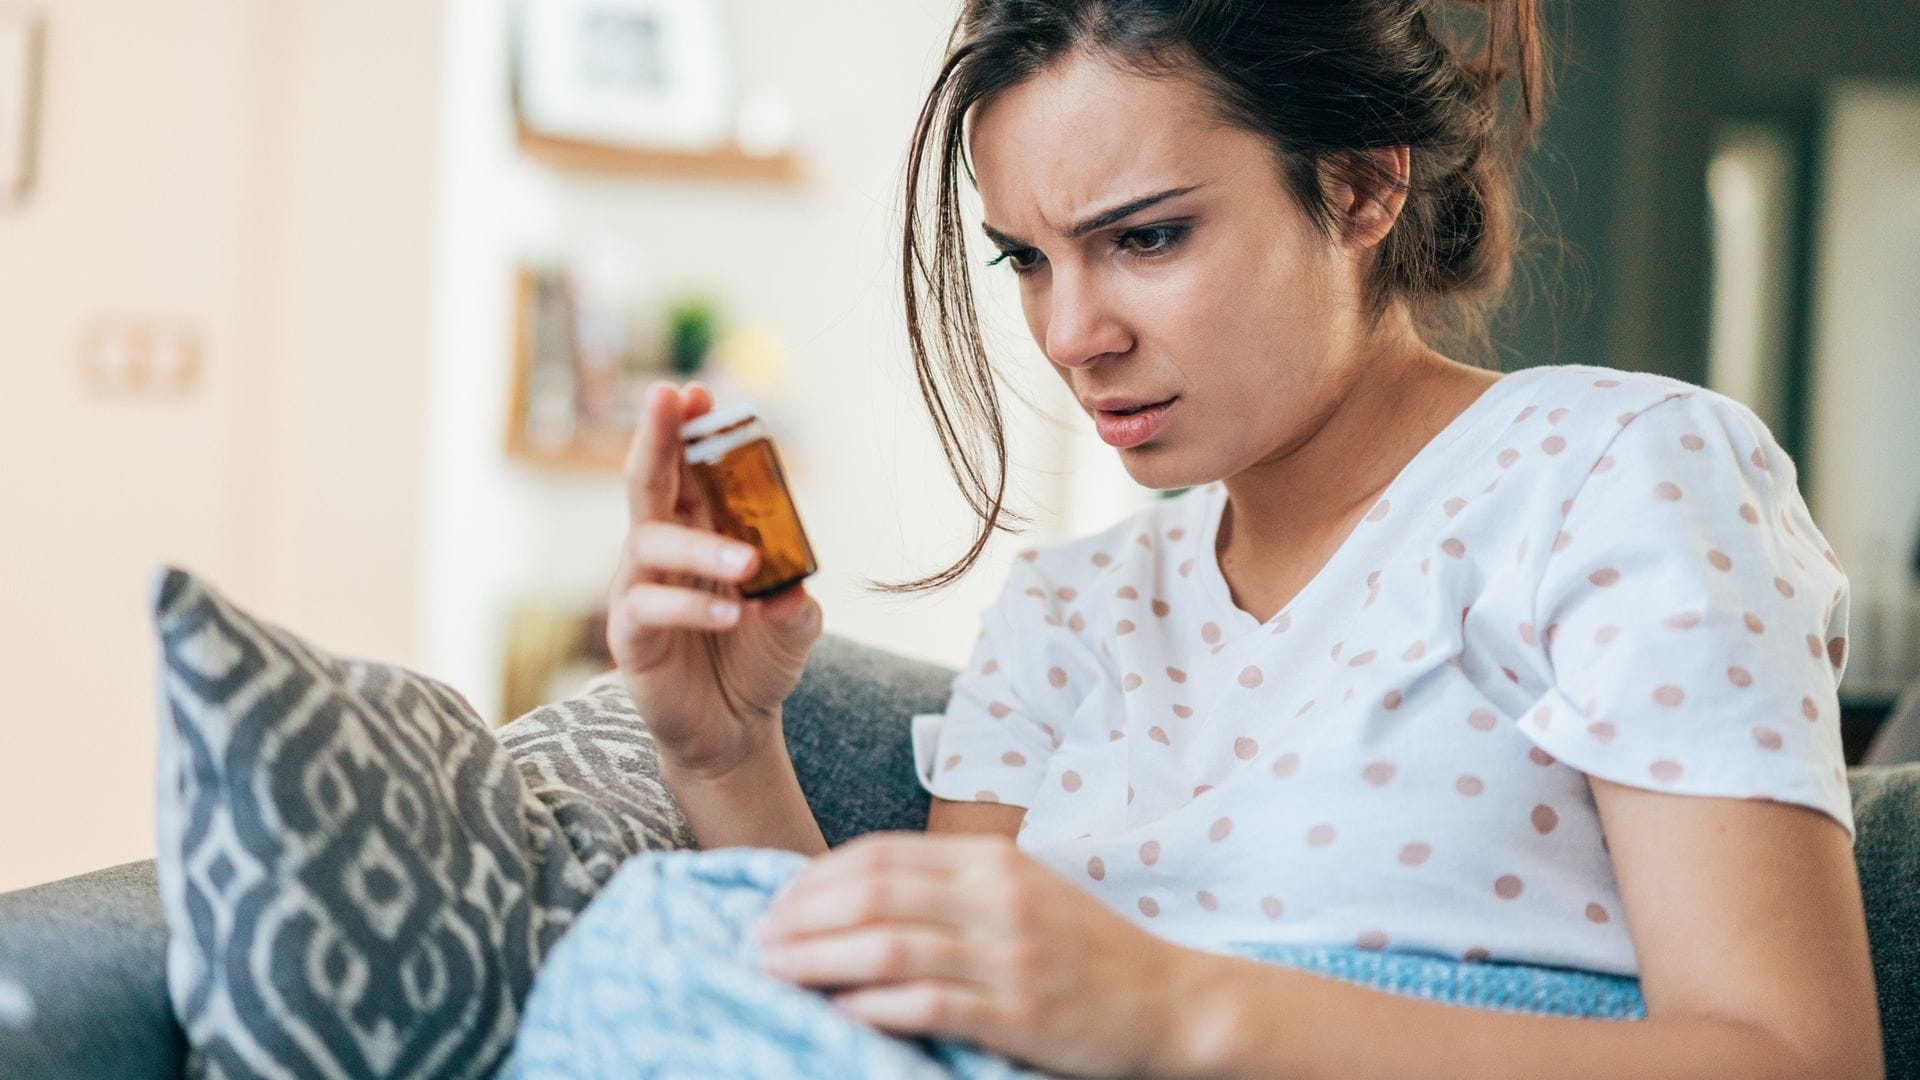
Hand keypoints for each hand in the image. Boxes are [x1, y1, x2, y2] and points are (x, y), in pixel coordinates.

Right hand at [606, 382, 822, 776]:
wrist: (735, 728)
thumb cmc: (757, 660)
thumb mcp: (794, 625)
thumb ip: (794, 599)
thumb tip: (790, 587)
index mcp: (698, 530)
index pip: (687, 467)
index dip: (687, 428)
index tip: (698, 391)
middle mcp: (660, 549)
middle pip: (647, 478)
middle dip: (657, 434)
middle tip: (670, 397)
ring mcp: (639, 587)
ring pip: (649, 541)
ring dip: (700, 546)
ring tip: (748, 565)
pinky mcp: (630, 635)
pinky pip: (647, 606)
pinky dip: (689, 607)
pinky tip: (730, 615)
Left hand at [753, 832, 1185, 1077]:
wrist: (1169, 1001)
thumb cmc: (1083, 950)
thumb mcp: (1021, 894)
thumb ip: (950, 889)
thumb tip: (858, 898)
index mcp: (992, 863)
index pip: (881, 855)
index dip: (817, 878)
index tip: (777, 902)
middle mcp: (997, 899)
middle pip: (874, 893)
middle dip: (804, 917)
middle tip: (759, 940)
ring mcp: (1008, 956)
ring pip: (888, 945)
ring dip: (820, 959)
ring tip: (777, 972)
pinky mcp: (1018, 1012)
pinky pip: (928, 1003)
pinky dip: (874, 1005)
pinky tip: (839, 1011)